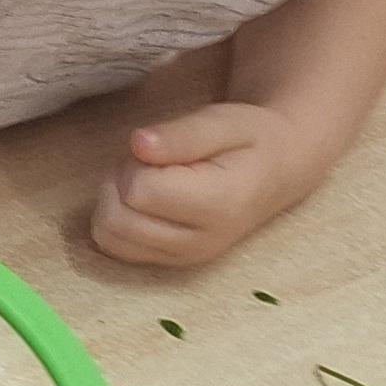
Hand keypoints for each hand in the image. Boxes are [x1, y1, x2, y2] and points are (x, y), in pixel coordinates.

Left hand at [92, 100, 319, 269]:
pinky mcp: (170, 263)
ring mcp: (183, 258)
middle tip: (151, 162)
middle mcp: (198, 242)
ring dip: (114, 201)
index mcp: (217, 205)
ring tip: (147, 179)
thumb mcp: (222, 121)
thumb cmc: (250, 140)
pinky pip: (115, 247)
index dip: (137, 161)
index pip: (138, 190)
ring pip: (109, 236)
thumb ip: (180, 135)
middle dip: (120, 181)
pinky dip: (116, 220)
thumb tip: (137, 144)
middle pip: (116, 218)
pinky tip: (143, 201)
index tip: (161, 149)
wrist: (276, 172)